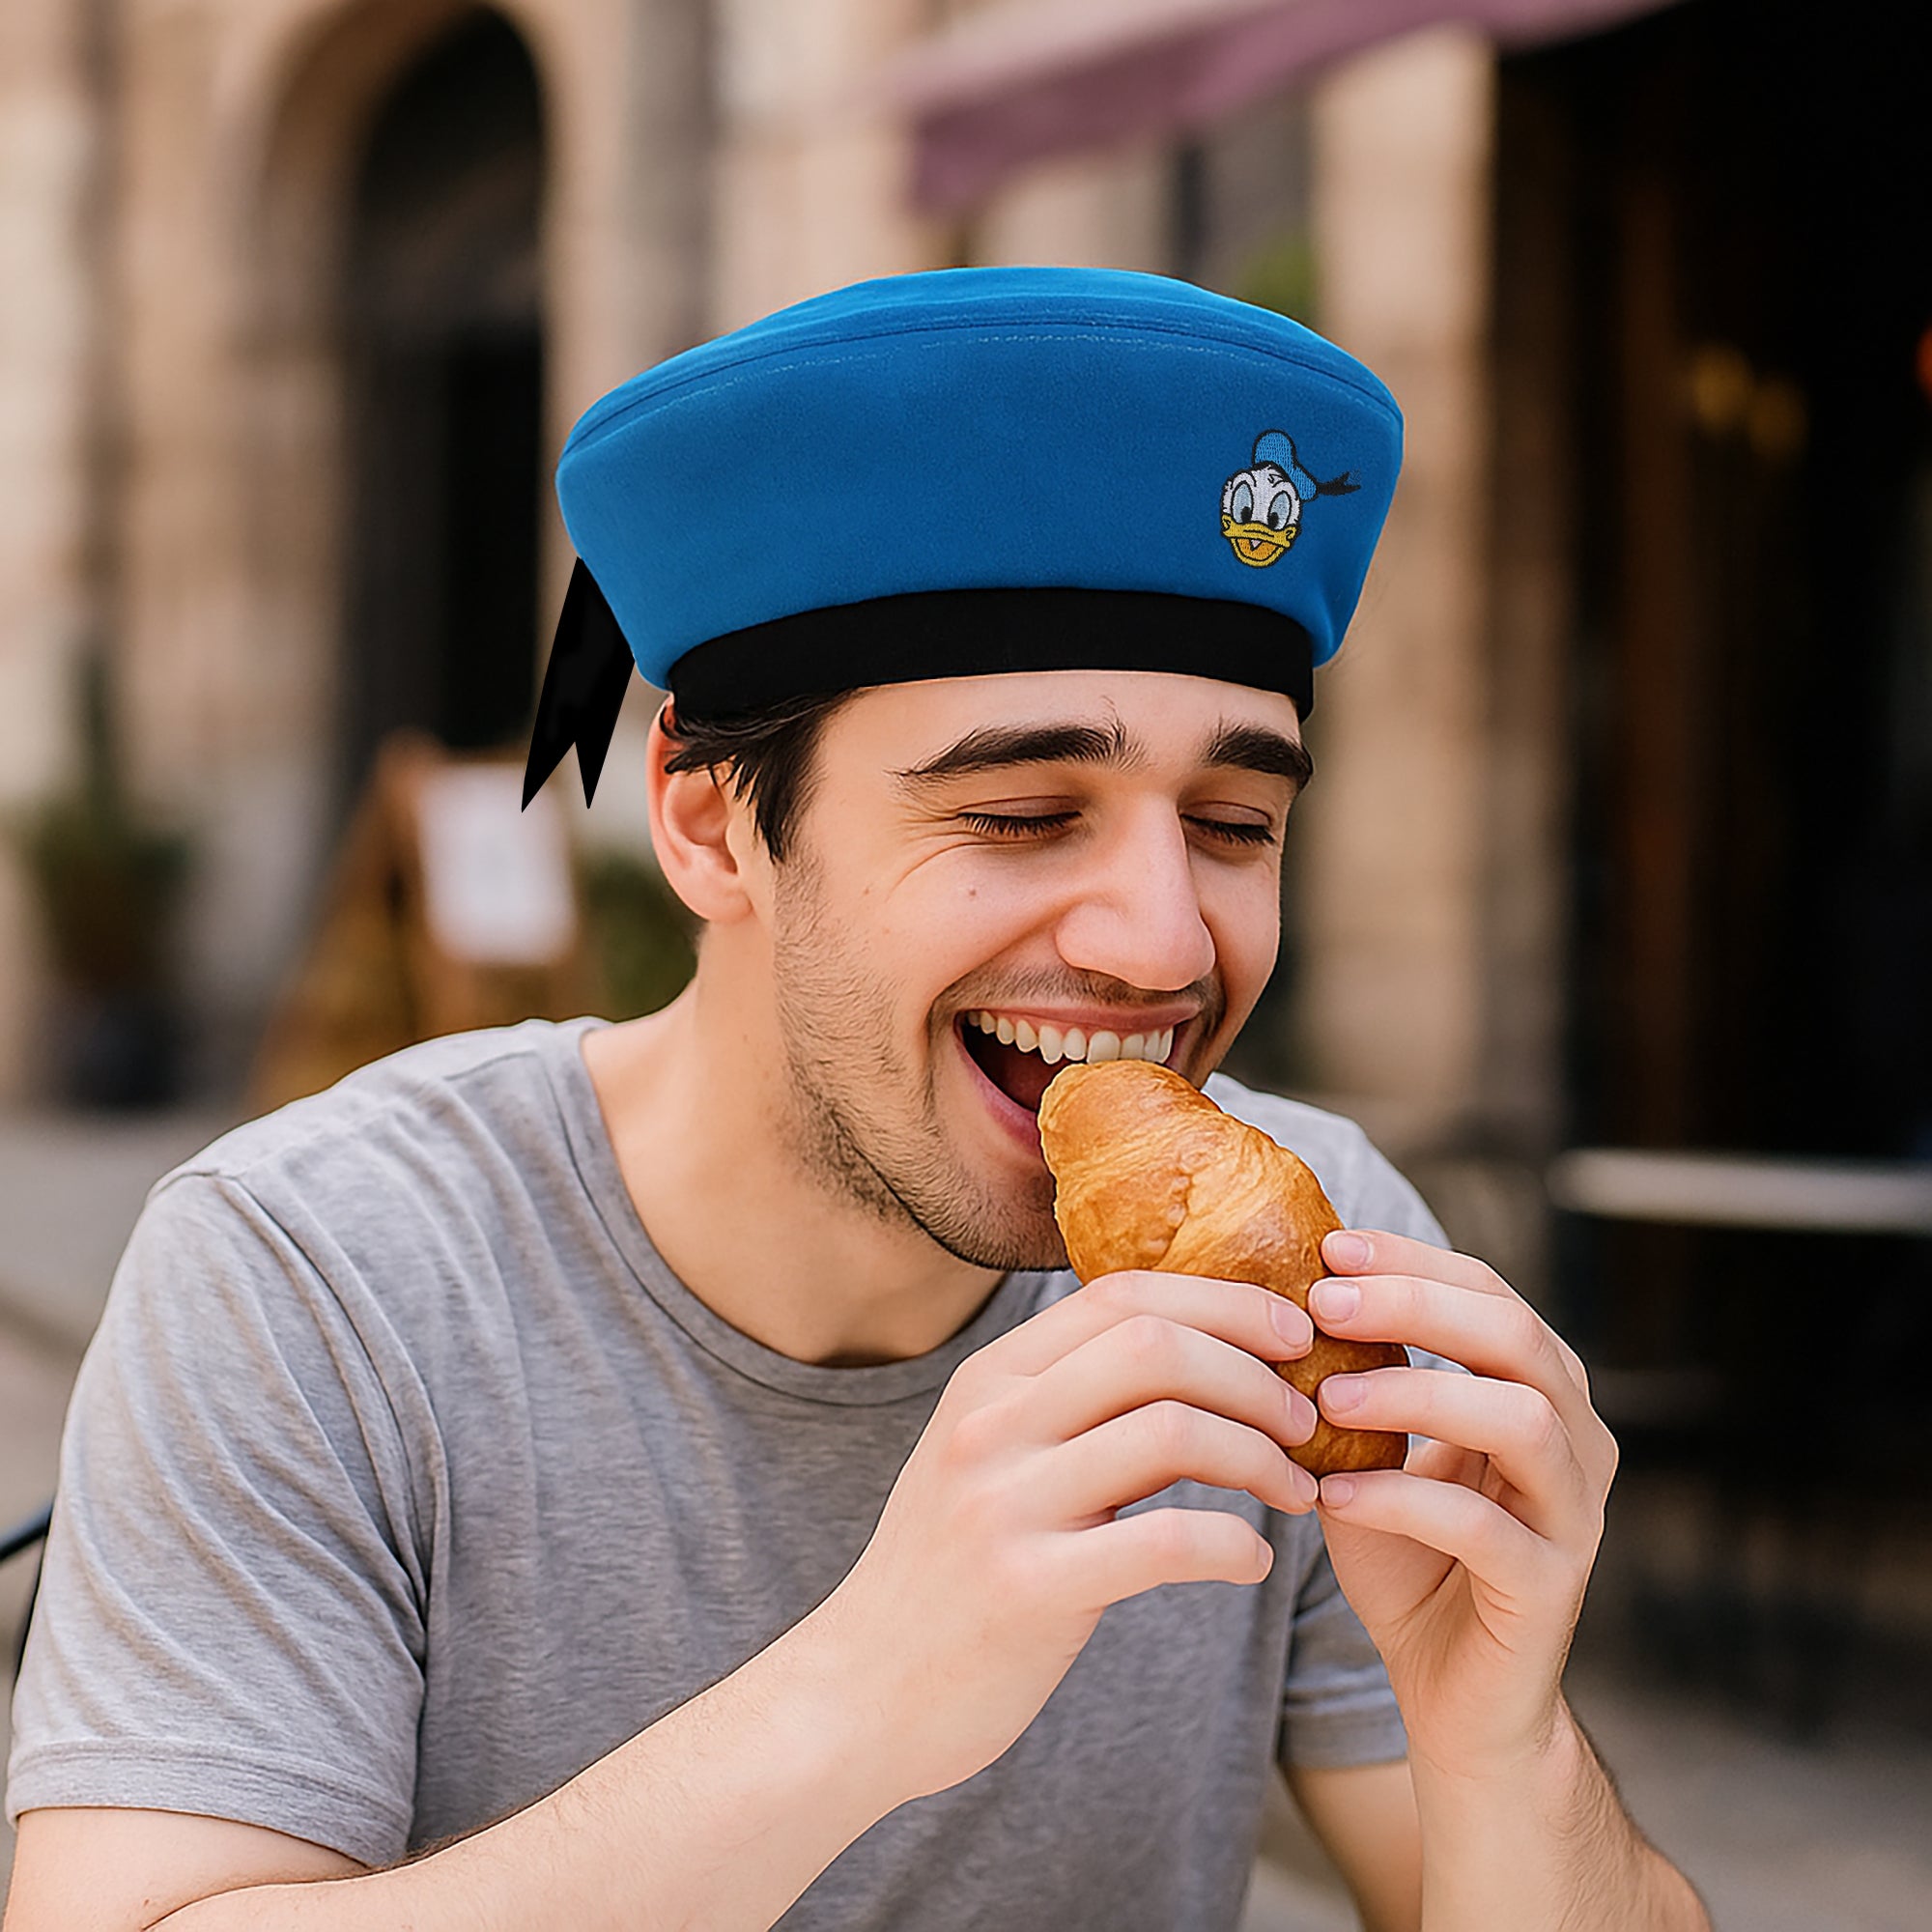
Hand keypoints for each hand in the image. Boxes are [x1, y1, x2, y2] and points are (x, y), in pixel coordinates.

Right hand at [816, 1271, 1318, 1802]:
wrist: (860, 1693)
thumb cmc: (951, 1571)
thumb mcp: (991, 1459)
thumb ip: (1070, 1402)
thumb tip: (1197, 1352)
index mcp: (991, 1380)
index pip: (1122, 1295)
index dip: (1223, 1301)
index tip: (1289, 1334)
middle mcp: (993, 1425)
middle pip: (1156, 1346)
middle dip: (1255, 1373)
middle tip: (1307, 1417)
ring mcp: (1006, 1503)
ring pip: (1172, 1430)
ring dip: (1260, 1454)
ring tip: (1295, 1489)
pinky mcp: (1030, 1588)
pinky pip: (1166, 1544)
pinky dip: (1234, 1547)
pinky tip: (1252, 1563)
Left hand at [1304, 1230, 1618, 1778]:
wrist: (1454, 1694)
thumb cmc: (1410, 1557)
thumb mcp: (1375, 1449)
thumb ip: (1355, 1378)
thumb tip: (1278, 1290)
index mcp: (1540, 1391)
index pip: (1491, 1294)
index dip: (1413, 1261)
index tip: (1330, 1248)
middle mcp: (1577, 1441)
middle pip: (1517, 1339)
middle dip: (1417, 1305)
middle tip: (1324, 1301)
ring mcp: (1575, 1516)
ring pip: (1523, 1420)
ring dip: (1418, 1394)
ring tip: (1328, 1395)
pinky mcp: (1551, 1589)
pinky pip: (1487, 1528)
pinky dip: (1404, 1499)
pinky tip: (1335, 1491)